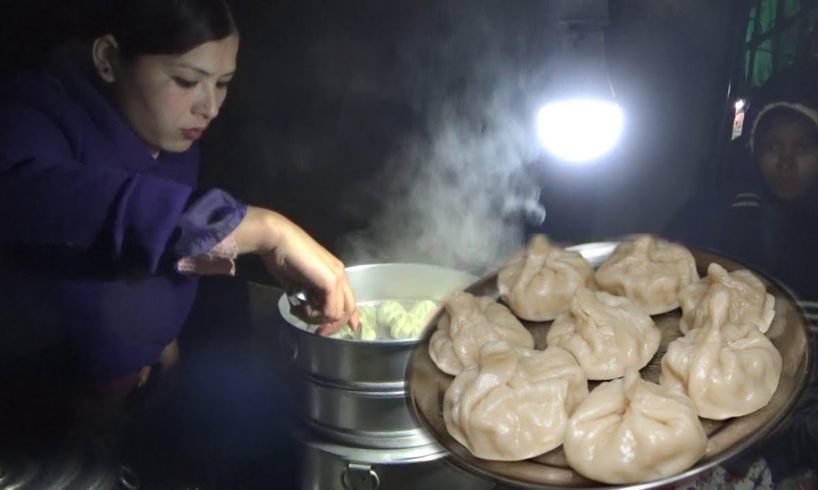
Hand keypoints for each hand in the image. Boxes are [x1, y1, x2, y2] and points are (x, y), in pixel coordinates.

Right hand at [231, 207, 358, 333]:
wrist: (277, 240)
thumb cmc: (283, 258)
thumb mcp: (298, 284)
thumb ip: (308, 296)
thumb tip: (309, 311)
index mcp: (335, 273)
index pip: (349, 300)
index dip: (348, 318)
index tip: (340, 329)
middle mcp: (340, 275)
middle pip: (348, 310)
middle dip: (332, 325)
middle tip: (316, 331)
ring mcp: (337, 277)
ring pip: (338, 313)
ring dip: (317, 318)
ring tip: (298, 310)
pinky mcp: (331, 281)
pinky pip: (330, 310)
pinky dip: (314, 314)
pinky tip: (299, 306)